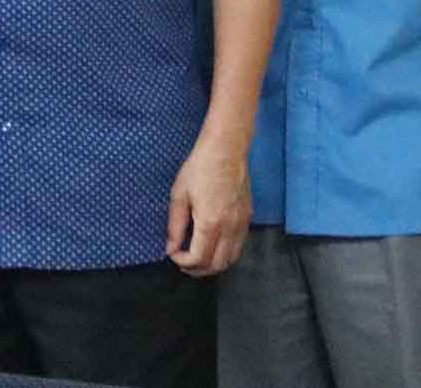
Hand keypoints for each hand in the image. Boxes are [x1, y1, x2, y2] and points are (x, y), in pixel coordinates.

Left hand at [167, 136, 252, 276]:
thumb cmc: (199, 168)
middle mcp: (230, 228)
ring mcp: (242, 224)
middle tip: (183, 263)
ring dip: (213, 265)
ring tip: (197, 260)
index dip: (183, 262)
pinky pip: (239, 247)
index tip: (173, 254)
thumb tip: (171, 248)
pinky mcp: (248, 218)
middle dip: (198, 270)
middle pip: (217, 265)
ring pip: (231, 260)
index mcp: (210, 223)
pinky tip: (213, 247)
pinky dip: (226, 254)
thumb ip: (175, 225)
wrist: (227, 149)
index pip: (199, 258)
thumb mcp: (179, 195)